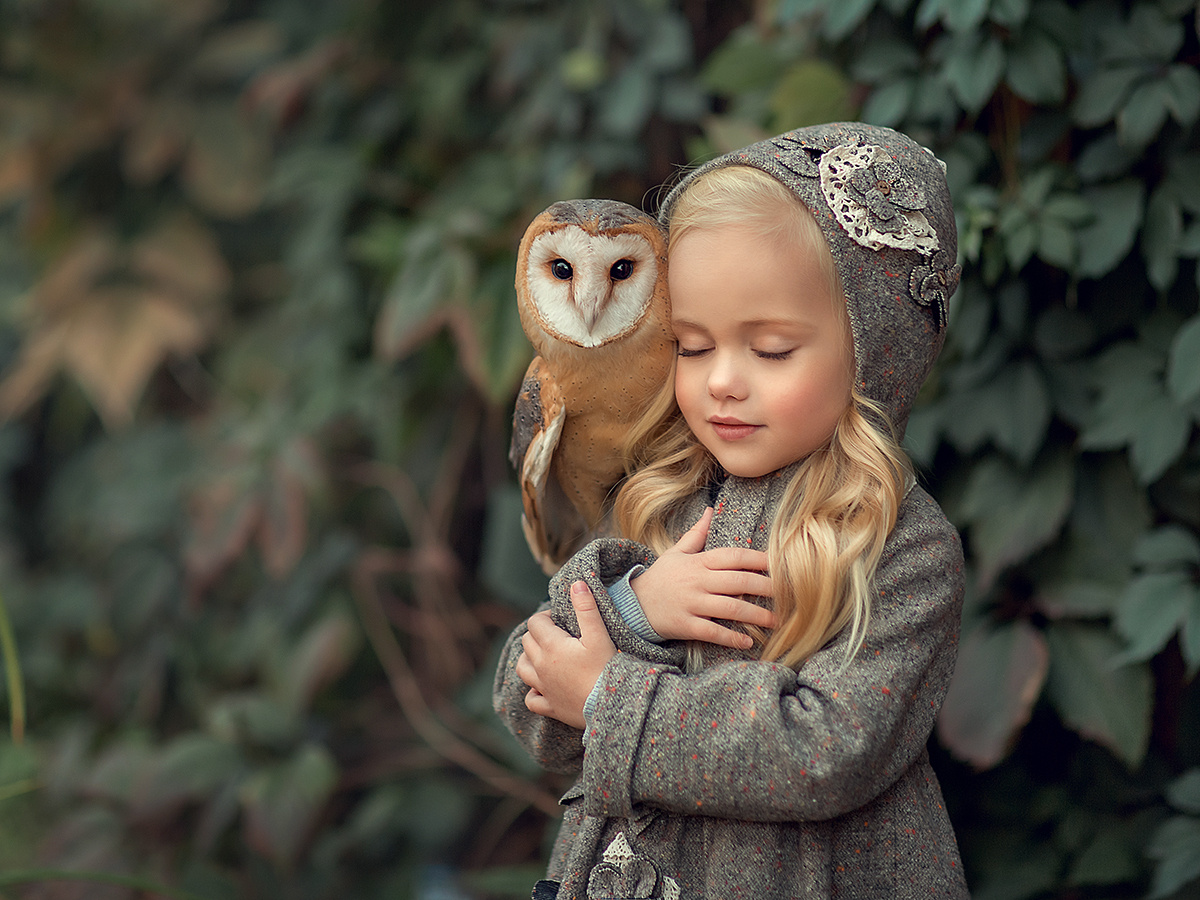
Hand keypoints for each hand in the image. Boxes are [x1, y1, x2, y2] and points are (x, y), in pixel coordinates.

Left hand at [516, 581, 616, 729]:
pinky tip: (543, 686)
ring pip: (522, 668)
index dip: (546, 617)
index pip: (535, 623)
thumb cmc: (606, 669)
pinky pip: (531, 699)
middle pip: (527, 642)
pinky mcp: (550, 706)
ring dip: (529, 658)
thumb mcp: (599, 635)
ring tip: (544, 655)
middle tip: (557, 634)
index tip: (560, 619)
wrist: (611, 704)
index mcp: (551, 646)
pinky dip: (533, 691)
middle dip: (538, 634)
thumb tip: (577, 584)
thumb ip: (586, 608)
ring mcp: (543, 688)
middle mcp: (541, 667)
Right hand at [630, 507, 774, 649]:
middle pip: (738, 582)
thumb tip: (711, 510)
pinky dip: (730, 637)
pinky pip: (712, 632)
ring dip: (756, 615)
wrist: (632, 604)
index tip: (780, 564)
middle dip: (766, 587)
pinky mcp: (685, 624)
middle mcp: (697, 581)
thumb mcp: (676, 552)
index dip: (758, 559)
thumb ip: (697, 533)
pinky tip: (747, 641)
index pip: (734, 557)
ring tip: (776, 621)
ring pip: (730, 608)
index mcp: (699, 562)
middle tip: (789, 594)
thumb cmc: (661, 577)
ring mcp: (691, 603)